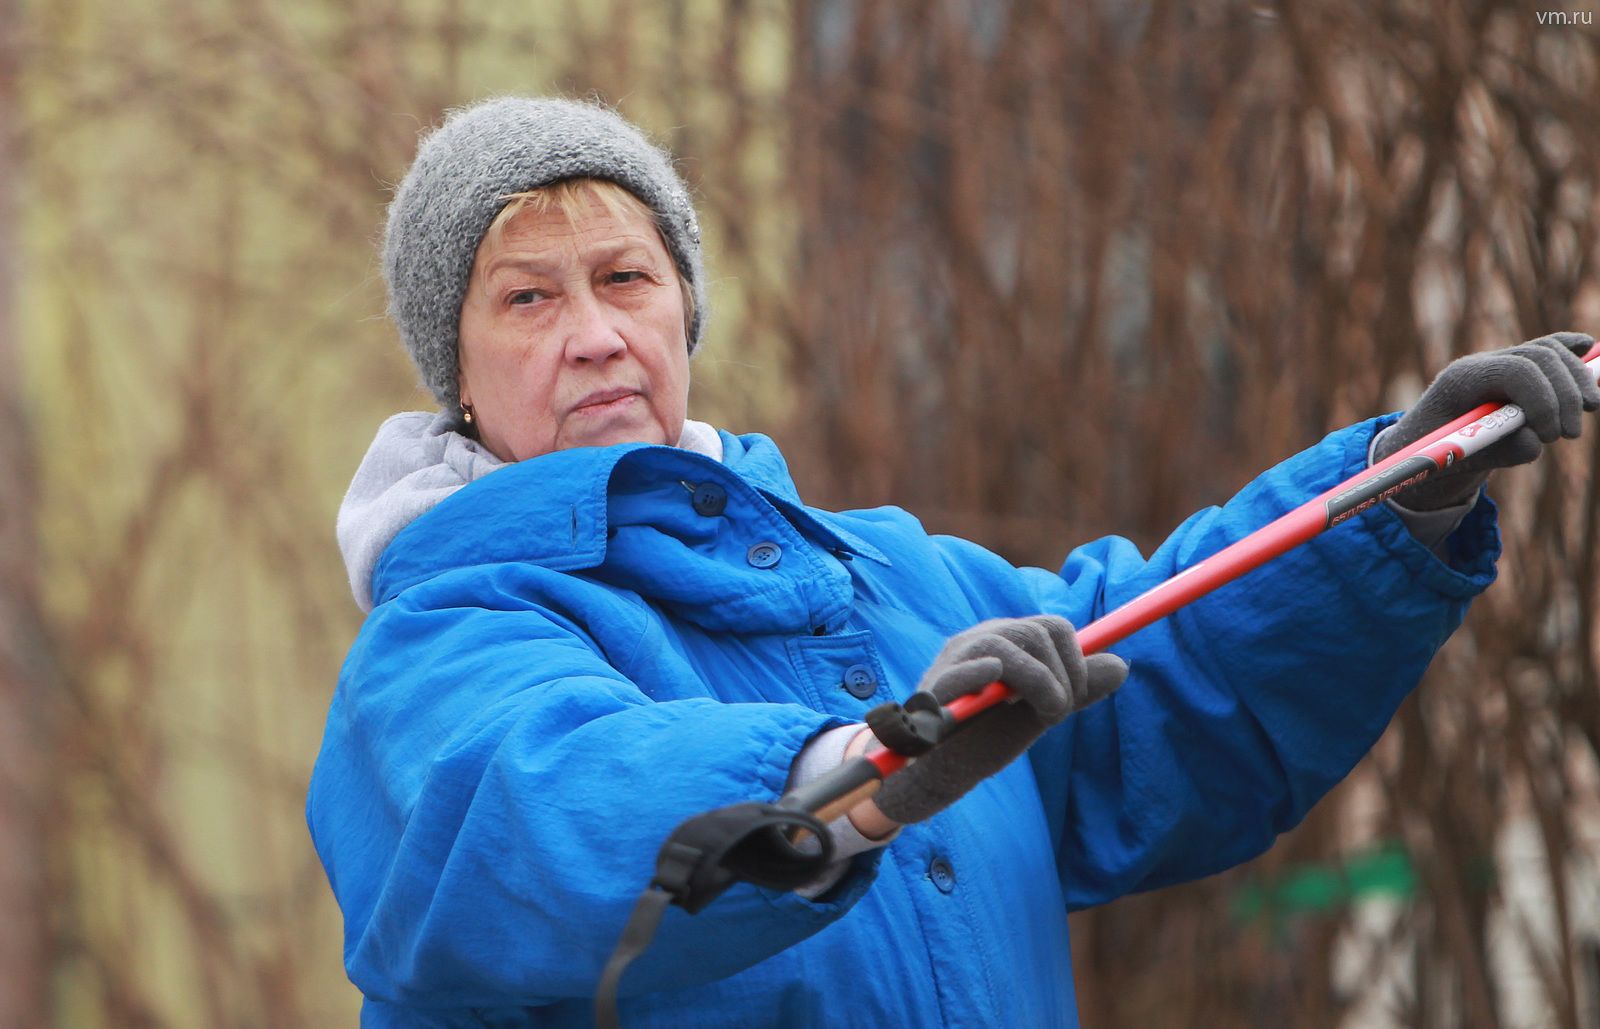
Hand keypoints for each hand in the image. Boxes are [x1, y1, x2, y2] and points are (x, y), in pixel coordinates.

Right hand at [861, 615, 1126, 826]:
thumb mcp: (1037, 714)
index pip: (1053, 627)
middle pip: (1037, 632)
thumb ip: (1074, 691)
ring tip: (1041, 717)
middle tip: (1056, 716)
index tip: (1074, 700)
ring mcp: (954, 661)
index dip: (1076, 661)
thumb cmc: (982, 739)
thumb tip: (1122, 666)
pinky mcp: (934, 689)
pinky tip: (996, 688)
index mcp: (1004, 642)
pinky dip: (983, 674)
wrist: (935, 772)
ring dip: (1041, 684)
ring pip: (1009, 647)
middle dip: (1063, 677)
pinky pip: (964, 669)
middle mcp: (979, 641)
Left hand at [1375, 332, 1599, 509]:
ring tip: (1587, 410)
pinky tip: (1591, 350)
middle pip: (1540, 357)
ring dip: (1576, 380)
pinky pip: (1546, 349)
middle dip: (1565, 394)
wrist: (1421, 446)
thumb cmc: (1435, 455)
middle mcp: (1482, 363)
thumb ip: (1500, 451)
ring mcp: (1499, 362)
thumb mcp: (1462, 461)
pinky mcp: (1514, 370)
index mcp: (1461, 379)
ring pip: (1549, 352)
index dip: (1543, 400)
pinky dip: (1570, 351)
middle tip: (1570, 434)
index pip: (1516, 370)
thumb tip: (1536, 441)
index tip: (1550, 437)